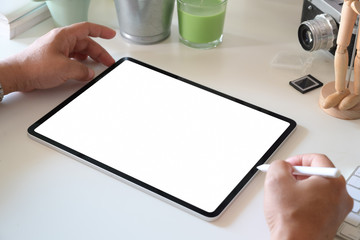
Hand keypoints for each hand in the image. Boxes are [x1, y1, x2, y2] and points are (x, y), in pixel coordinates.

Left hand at [0, 22, 115, 93]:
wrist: (17, 75)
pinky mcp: (54, 60)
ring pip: (79, 52)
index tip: (111, 34)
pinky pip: (72, 59)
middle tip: (108, 62)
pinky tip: (83, 71)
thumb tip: (89, 73)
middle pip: (85, 43)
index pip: (87, 28)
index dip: (101, 31)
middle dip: (99, 52)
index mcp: (64, 36)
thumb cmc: (34, 66)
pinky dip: (81, 64)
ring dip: (90, 59)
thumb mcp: (64, 68)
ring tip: (98, 67)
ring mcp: (57, 50)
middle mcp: (61, 41)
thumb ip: (81, 70)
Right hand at [263, 154, 352, 239]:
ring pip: (318, 189)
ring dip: (301, 188)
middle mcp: (340, 195)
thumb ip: (279, 165)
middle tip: (285, 179)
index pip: (317, 159)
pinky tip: (292, 208)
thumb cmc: (291, 220)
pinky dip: (305, 202)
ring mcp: (337, 210)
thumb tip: (282, 166)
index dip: (298, 159)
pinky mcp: (330, 221)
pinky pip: (318, 204)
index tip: (287, 165)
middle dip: (299, 174)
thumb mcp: (276, 180)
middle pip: (319, 174)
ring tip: (286, 196)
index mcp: (332, 181)